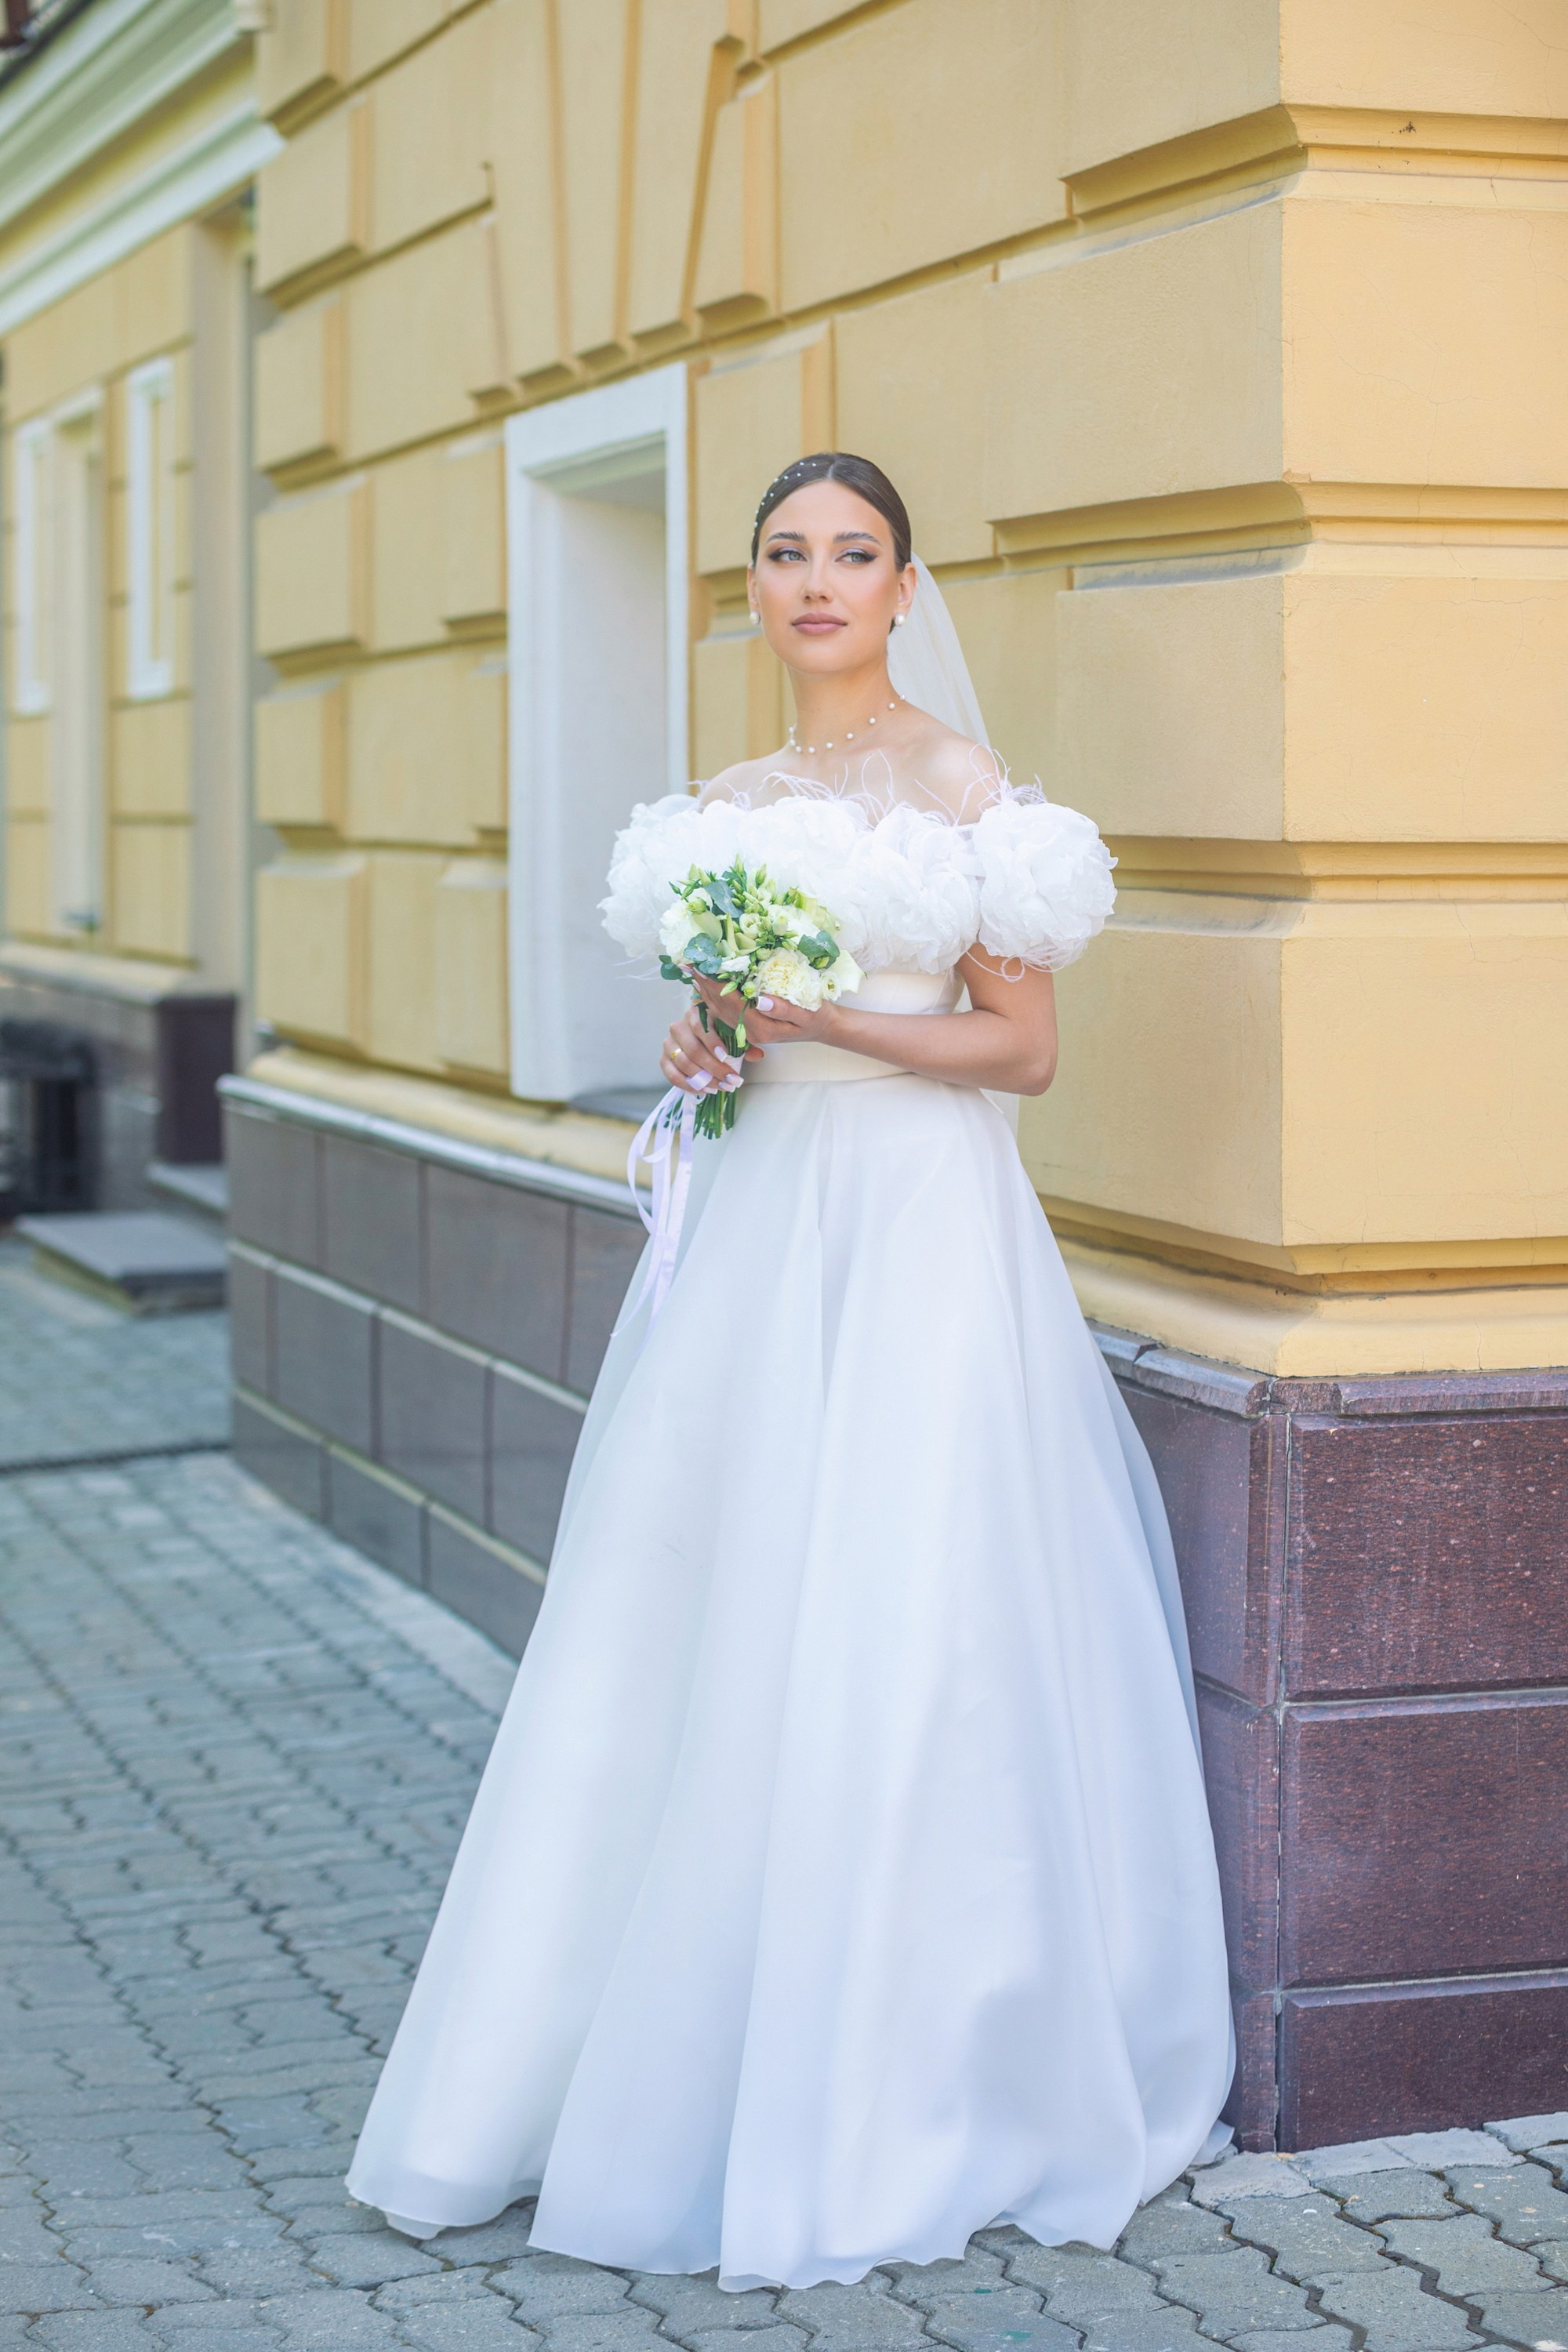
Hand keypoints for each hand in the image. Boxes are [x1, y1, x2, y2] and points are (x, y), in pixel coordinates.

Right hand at [660, 1000, 746, 1096]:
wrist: (699, 1038)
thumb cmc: (719, 1033)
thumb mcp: (733, 1033)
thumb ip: (745, 1043)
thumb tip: (758, 1055)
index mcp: (695, 1013)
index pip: (701, 1027)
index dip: (713, 1043)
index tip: (726, 1057)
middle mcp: (678, 1026)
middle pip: (693, 1050)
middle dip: (714, 1068)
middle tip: (731, 1080)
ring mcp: (669, 1043)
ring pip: (683, 1064)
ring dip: (704, 1079)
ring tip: (721, 1087)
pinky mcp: (664, 1059)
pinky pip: (672, 1075)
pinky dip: (689, 1085)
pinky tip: (705, 1089)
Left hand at [690, 972, 838, 1046]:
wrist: (822, 1027)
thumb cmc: (816, 1017)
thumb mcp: (806, 1014)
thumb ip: (783, 1009)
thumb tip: (760, 999)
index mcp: (761, 1028)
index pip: (731, 1003)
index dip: (714, 983)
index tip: (700, 966)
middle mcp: (749, 1031)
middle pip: (720, 1005)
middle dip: (703, 982)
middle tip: (687, 961)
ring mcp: (747, 1029)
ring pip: (719, 1008)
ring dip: (704, 987)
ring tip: (690, 968)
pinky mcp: (748, 1024)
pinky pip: (725, 1010)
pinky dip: (712, 994)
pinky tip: (704, 983)